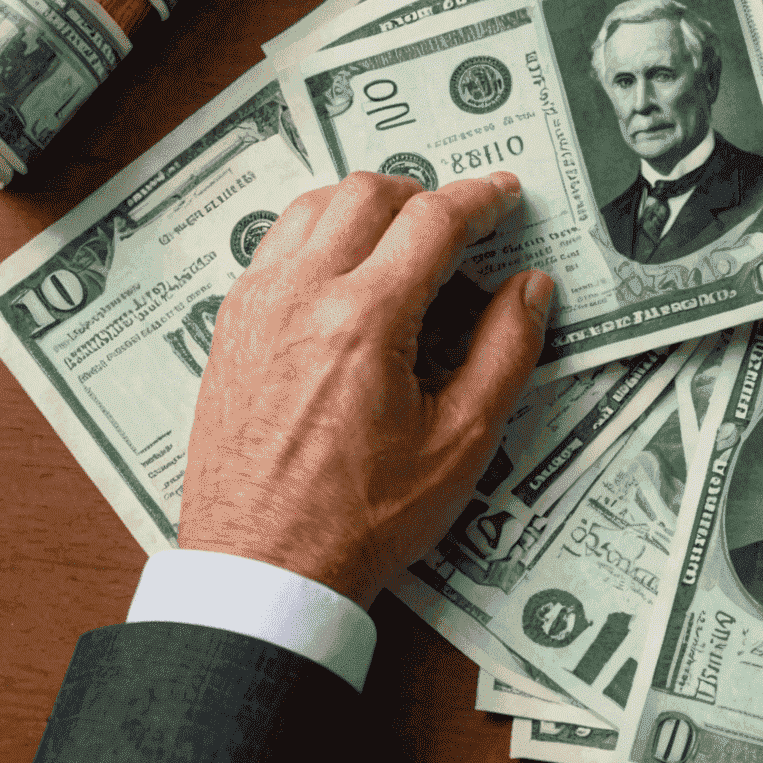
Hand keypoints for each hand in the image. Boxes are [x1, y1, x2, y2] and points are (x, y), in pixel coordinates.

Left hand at [178, 171, 552, 605]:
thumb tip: (531, 286)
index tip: (507, 194)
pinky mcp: (231, 325)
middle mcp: (302, 294)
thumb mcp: (461, 442)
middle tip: (457, 226)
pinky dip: (318, 235)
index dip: (482, 198)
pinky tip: (343, 275)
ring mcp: (256, 305)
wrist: (262, 571)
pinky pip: (275, 244)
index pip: (434, 219)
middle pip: (369, 191)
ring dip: (364, 206)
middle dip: (423, 193)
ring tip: (399, 241)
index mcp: (365, 319)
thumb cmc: (363, 518)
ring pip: (312, 204)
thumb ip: (506, 351)